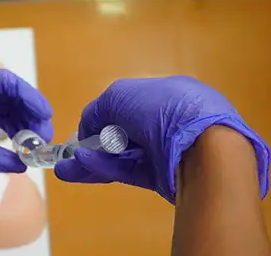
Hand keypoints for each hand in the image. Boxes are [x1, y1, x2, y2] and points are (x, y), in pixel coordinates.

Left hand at [0, 69, 53, 189]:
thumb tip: (23, 165)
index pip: (4, 81)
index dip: (29, 95)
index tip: (46, 115)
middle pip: (8, 94)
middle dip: (28, 114)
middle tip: (43, 138)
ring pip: (4, 107)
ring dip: (21, 124)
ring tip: (34, 146)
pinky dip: (9, 131)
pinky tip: (19, 146)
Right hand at [54, 76, 269, 202]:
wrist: (204, 150)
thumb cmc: (163, 110)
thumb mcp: (118, 96)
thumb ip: (97, 110)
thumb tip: (87, 128)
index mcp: (170, 93)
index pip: (132, 102)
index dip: (107, 113)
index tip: (88, 126)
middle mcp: (171, 120)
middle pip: (126, 130)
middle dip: (96, 140)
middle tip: (72, 151)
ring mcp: (169, 150)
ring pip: (124, 154)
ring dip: (94, 158)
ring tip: (65, 167)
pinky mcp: (166, 176)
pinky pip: (130, 170)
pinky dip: (106, 168)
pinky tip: (81, 167)